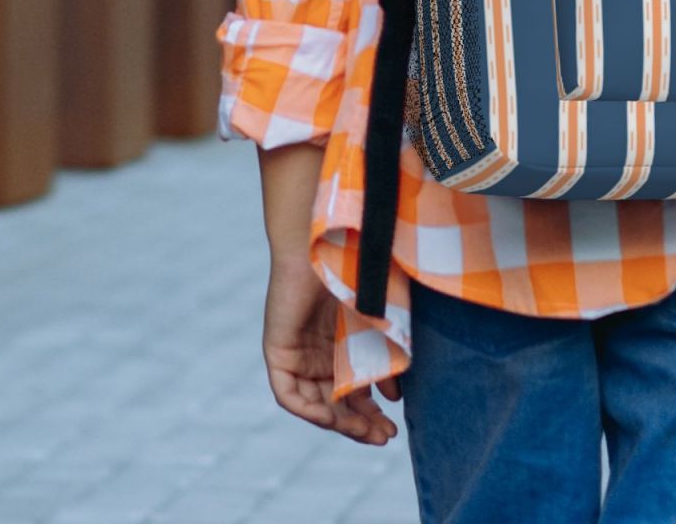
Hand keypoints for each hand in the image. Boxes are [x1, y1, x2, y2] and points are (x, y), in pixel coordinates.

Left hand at [262, 254, 401, 443]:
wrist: (330, 238)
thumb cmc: (358, 267)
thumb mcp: (380, 319)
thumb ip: (387, 354)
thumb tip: (397, 396)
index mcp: (342, 344)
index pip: (354, 390)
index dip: (371, 413)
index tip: (394, 426)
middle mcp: (319, 353)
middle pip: (336, 402)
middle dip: (360, 424)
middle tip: (385, 437)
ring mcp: (298, 354)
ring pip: (316, 403)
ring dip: (340, 422)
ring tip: (368, 432)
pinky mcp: (278, 351)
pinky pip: (289, 394)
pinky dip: (309, 409)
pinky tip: (332, 418)